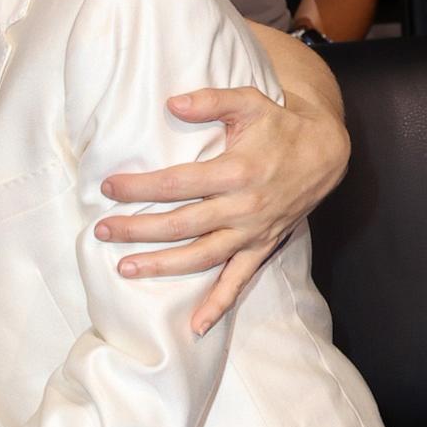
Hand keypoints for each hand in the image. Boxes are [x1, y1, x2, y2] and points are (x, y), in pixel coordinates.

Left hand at [93, 86, 347, 334]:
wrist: (325, 152)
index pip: (177, 184)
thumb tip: (171, 103)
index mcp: (237, 172)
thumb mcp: (249, 102)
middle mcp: (244, 208)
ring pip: (202, 257)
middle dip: (139, 230)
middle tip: (102, 232)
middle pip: (182, 225)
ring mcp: (253, 232)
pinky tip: (196, 325)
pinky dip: (219, 304)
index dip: (141, 187)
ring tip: (125, 269)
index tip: (108, 188)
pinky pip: (239, 281)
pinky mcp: (262, 246)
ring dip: (163, 266)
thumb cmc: (278, 124)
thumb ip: (210, 101)